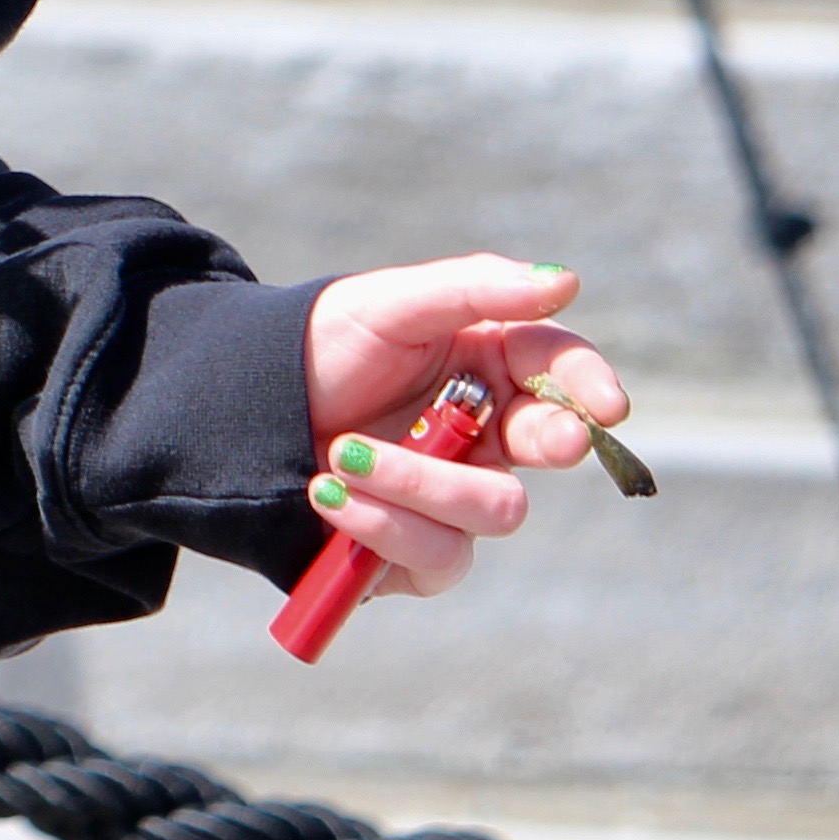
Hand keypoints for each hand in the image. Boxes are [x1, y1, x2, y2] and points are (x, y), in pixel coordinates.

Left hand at [297, 255, 633, 603]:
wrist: (233, 408)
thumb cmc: (319, 345)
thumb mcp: (389, 303)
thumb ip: (475, 288)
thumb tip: (567, 283)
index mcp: (490, 365)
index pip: (561, 372)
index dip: (590, 386)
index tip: (605, 405)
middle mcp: (485, 434)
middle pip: (552, 448)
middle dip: (547, 443)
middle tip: (533, 437)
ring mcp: (455, 497)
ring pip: (496, 509)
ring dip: (419, 480)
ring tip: (340, 451)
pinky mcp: (417, 553)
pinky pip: (438, 556)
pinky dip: (382, 524)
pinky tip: (328, 495)